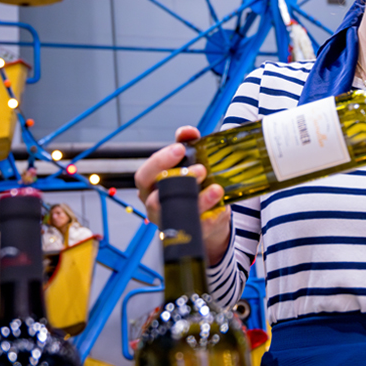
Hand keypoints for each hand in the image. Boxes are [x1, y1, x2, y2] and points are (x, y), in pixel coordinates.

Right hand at [134, 126, 230, 265]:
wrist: (208, 214)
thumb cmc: (191, 184)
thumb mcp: (187, 162)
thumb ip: (186, 144)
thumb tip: (187, 131)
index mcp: (150, 187)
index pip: (144, 175)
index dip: (159, 162)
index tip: (179, 149)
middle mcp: (155, 206)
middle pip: (155, 198)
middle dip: (178, 182)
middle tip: (200, 169)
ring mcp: (171, 223)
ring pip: (177, 215)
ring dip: (199, 201)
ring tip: (216, 189)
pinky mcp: (190, 234)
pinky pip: (199, 228)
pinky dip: (211, 217)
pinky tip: (221, 208)